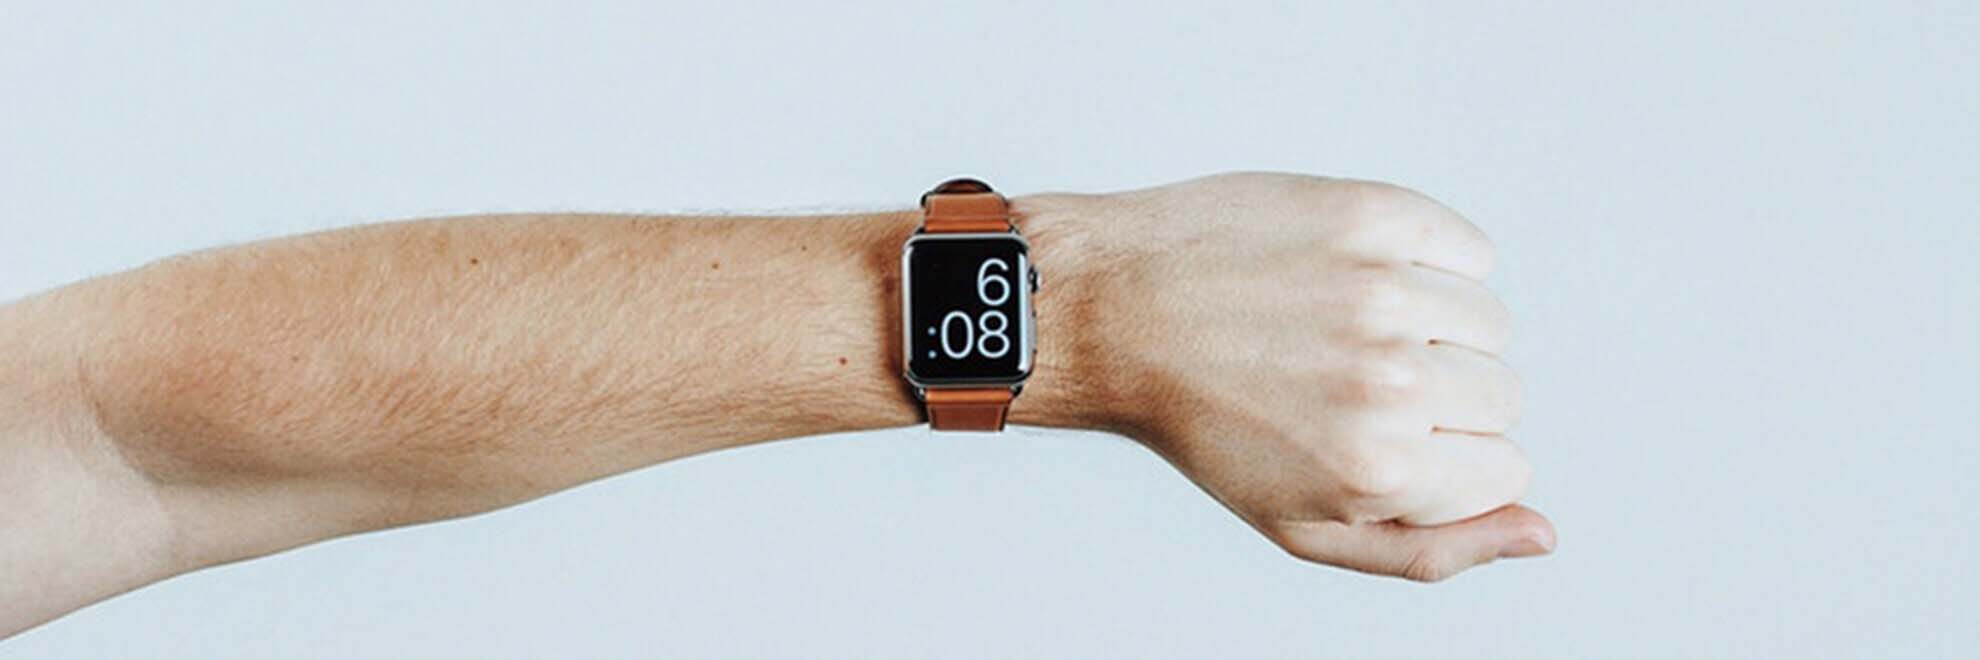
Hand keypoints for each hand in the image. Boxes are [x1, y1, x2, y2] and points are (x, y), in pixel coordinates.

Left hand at [1017, 173, 1552, 580]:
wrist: (1111, 312)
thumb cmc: (1203, 423)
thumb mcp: (1303, 524)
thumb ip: (1430, 549)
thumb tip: (1542, 533)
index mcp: (1378, 469)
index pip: (1506, 469)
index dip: (1441, 459)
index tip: (1370, 436)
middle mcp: (1389, 382)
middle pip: (1502, 395)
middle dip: (1441, 396)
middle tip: (1342, 381)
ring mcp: (1380, 291)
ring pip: (1488, 322)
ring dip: (1432, 327)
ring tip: (1339, 327)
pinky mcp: (1369, 216)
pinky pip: (1467, 249)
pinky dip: (1430, 260)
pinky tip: (1353, 276)